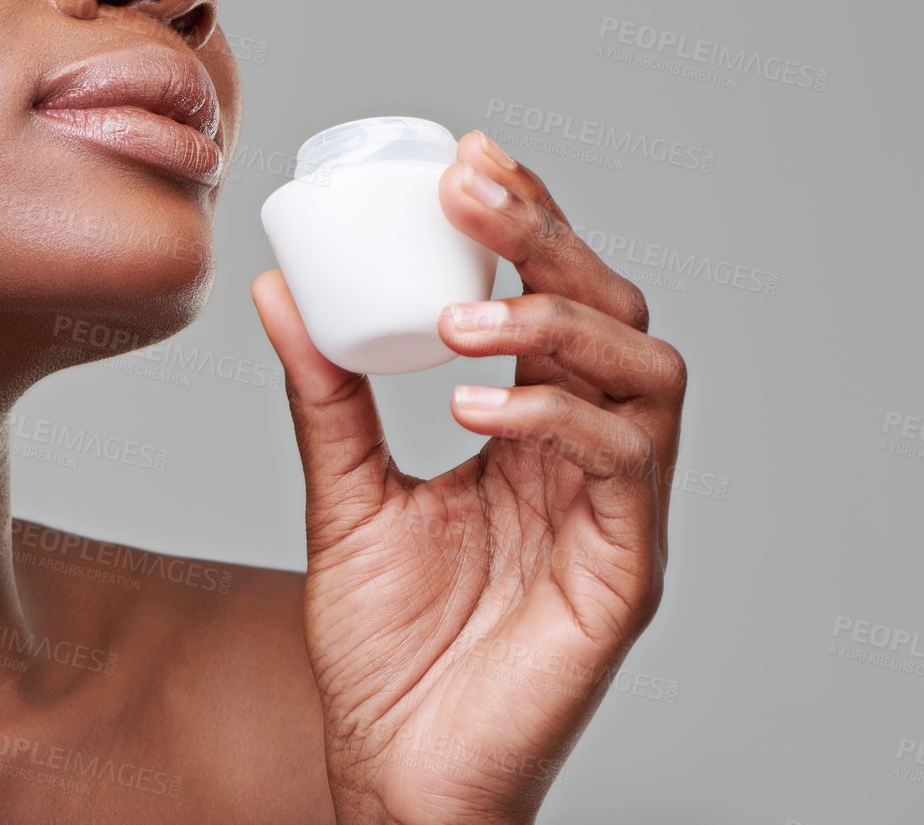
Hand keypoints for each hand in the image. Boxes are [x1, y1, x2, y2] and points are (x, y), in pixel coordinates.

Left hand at [250, 130, 685, 824]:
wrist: (398, 767)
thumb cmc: (386, 651)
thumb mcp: (345, 496)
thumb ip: (325, 397)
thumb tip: (280, 291)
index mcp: (529, 432)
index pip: (551, 299)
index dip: (523, 221)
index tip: (463, 160)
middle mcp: (585, 457)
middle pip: (610, 311)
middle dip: (547, 237)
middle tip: (473, 191)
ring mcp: (615, 509)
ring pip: (643, 371)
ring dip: (554, 324)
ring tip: (460, 322)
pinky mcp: (627, 566)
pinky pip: (625, 462)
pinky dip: (556, 416)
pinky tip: (478, 409)